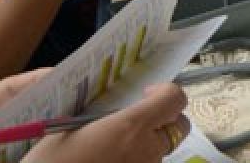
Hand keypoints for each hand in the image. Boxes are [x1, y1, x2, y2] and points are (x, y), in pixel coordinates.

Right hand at [26, 83, 189, 162]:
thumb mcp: (70, 130)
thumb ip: (104, 118)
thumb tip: (117, 113)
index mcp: (131, 127)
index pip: (174, 100)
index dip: (166, 93)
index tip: (147, 94)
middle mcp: (146, 150)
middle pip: (178, 127)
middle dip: (165, 120)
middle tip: (138, 120)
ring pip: (162, 151)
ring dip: (148, 145)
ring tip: (117, 147)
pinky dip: (136, 162)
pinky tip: (111, 161)